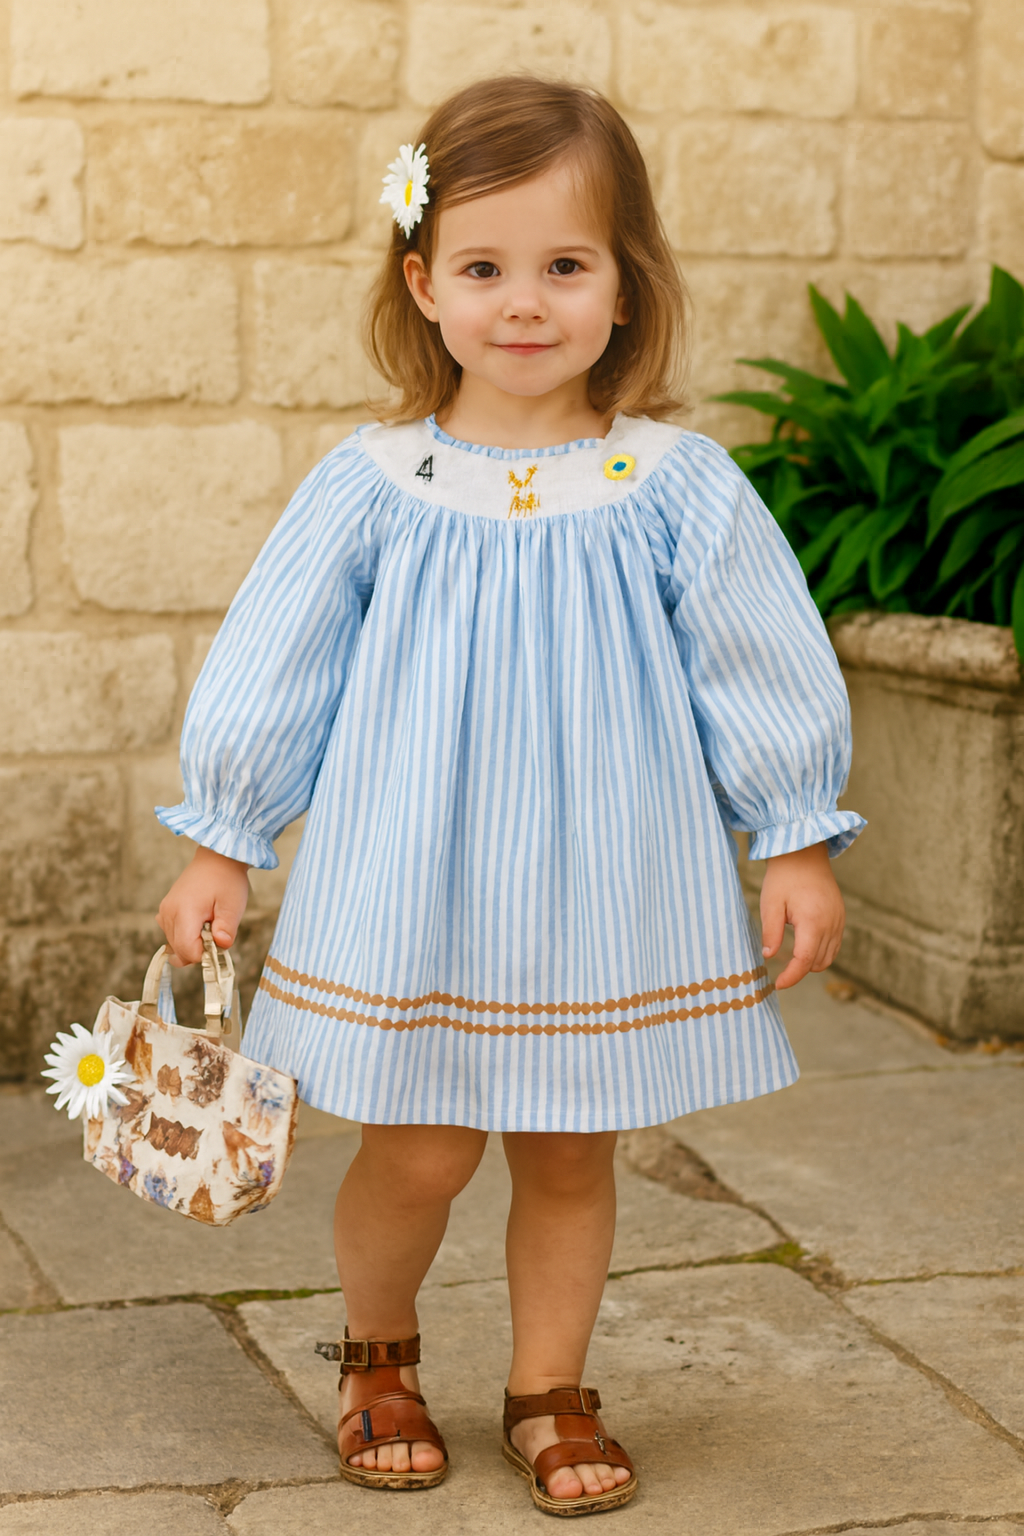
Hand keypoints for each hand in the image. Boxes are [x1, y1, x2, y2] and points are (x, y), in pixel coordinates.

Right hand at [157, 845, 249, 965]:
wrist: (216, 859)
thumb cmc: (226, 880)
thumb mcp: (233, 905)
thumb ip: (227, 929)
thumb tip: (221, 946)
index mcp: (184, 912)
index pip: (187, 950)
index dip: (206, 954)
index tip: (218, 941)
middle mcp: (168, 913)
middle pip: (179, 950)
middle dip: (200, 950)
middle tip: (216, 931)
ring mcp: (164, 912)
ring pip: (175, 944)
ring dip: (193, 943)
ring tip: (208, 922)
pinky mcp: (165, 911)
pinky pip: (172, 934)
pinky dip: (186, 935)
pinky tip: (199, 922)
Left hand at [760, 842, 844, 990]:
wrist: (804, 853)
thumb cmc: (784, 877)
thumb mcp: (771, 904)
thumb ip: (771, 932)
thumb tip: (768, 956)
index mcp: (813, 921)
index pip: (805, 960)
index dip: (792, 977)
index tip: (777, 985)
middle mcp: (831, 924)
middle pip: (818, 963)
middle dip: (799, 971)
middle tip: (779, 971)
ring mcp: (839, 921)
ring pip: (829, 957)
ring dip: (810, 963)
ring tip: (790, 959)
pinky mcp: (840, 917)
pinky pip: (834, 945)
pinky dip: (820, 952)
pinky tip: (803, 947)